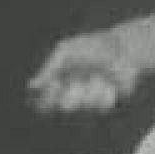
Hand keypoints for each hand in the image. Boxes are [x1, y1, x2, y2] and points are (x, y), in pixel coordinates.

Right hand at [27, 27, 142, 113]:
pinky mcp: (106, 102)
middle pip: (62, 107)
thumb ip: (48, 69)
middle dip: (68, 99)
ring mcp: (90, 97)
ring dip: (88, 92)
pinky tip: (107, 83)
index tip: (54, 88)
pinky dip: (102, 94)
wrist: (123, 48)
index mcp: (61, 79)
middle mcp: (73, 91)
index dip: (46, 98)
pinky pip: (99, 107)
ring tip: (97, 79)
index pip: (46, 98)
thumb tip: (31, 86)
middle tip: (74, 88)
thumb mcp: (66, 52)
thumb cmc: (93, 47)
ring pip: (82, 107)